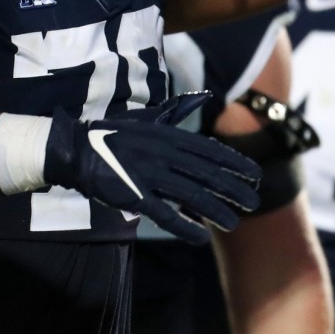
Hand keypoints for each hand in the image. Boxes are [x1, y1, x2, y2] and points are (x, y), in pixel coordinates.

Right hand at [43, 92, 260, 243]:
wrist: (78, 149)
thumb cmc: (116, 134)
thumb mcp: (150, 118)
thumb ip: (178, 110)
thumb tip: (202, 96)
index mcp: (170, 136)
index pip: (212, 151)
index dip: (237, 165)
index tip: (257, 177)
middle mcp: (164, 153)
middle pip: (208, 174)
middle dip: (234, 190)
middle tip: (254, 203)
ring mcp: (149, 174)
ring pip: (191, 195)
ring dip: (216, 210)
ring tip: (234, 223)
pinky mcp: (133, 195)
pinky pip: (164, 214)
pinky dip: (184, 226)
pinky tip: (201, 237)